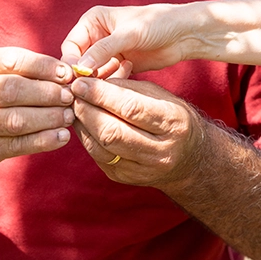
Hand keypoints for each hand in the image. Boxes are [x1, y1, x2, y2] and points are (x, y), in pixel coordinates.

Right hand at [0, 47, 75, 173]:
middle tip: (69, 96)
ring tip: (69, 116)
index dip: (42, 66)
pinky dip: (42, 141)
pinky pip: (15, 145)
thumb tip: (68, 72)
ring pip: (14, 120)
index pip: (10, 60)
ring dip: (47, 118)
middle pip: (12, 90)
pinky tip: (61, 137)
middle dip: (46, 92)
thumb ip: (24, 71)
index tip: (67, 73)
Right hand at [61, 4, 190, 76]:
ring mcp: (107, 52)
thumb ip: (103, 49)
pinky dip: (109, 83)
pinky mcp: (118, 65)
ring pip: (90, 73)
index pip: (70, 45)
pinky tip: (124, 78)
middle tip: (89, 89)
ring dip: (96, 81)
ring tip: (110, 82)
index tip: (77, 78)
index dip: (71, 62)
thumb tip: (80, 67)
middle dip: (82, 75)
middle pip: (77, 61)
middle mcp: (96, 35)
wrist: (183, 33)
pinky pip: (105, 79)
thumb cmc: (157, 23)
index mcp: (92, 20)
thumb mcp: (129, 34)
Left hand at [70, 75, 202, 187]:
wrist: (188, 158)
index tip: (82, 81)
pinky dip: (85, 136)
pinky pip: (97, 156)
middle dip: (86, 109)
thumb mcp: (160, 96)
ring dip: (82, 123)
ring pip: (100, 147)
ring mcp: (142, 169)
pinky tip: (82, 122)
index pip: (131, 108)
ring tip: (75, 105)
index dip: (101, 94)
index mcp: (172, 123)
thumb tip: (93, 82)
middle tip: (73, 93)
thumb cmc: (172, 117)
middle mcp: (160, 150)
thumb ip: (129, 88)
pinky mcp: (124, 178)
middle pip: (112, 131)